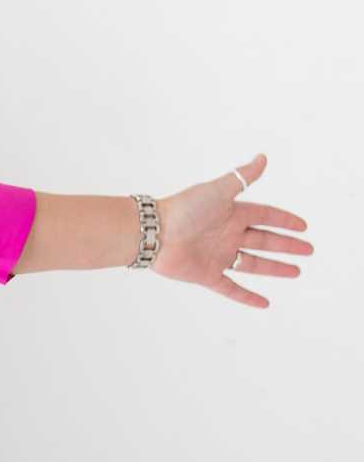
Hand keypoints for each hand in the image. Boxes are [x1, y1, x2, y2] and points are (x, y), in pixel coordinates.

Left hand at [154, 153, 313, 308]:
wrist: (153, 233)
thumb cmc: (183, 209)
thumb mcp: (217, 191)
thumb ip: (241, 178)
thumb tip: (263, 158)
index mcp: (230, 214)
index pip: (264, 216)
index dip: (284, 220)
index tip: (303, 226)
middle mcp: (226, 234)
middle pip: (263, 240)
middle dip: (286, 245)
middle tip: (308, 250)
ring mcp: (218, 255)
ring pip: (253, 264)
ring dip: (274, 268)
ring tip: (296, 271)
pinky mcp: (206, 274)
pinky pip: (230, 288)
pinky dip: (247, 297)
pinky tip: (264, 303)